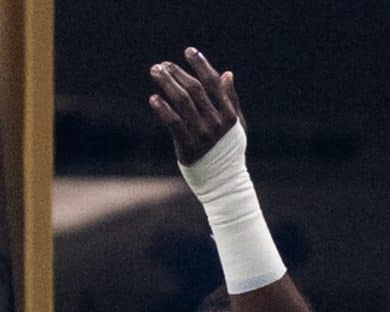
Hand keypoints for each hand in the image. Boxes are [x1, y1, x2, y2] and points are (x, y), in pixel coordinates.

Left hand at [148, 47, 241, 167]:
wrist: (224, 182)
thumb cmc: (229, 151)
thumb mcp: (236, 125)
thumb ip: (231, 100)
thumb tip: (227, 74)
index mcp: (229, 115)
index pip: (213, 83)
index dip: (201, 65)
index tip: (189, 51)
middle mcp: (217, 123)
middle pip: (194, 90)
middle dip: (177, 73)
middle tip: (162, 65)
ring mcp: (203, 136)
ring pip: (182, 102)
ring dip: (167, 84)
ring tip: (156, 72)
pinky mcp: (189, 148)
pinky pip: (174, 123)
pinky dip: (163, 109)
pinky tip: (154, 98)